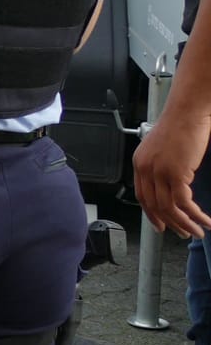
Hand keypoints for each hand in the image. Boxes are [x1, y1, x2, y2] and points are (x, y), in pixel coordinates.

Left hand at [134, 116, 210, 236]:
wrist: (188, 110)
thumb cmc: (181, 124)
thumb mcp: (164, 148)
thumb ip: (162, 165)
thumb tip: (171, 183)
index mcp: (140, 163)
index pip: (142, 196)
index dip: (152, 214)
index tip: (161, 225)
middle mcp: (145, 169)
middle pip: (154, 206)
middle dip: (170, 223)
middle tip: (182, 233)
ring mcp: (158, 172)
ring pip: (169, 208)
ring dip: (185, 224)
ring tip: (197, 232)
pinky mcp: (175, 173)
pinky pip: (183, 203)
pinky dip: (195, 215)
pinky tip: (205, 220)